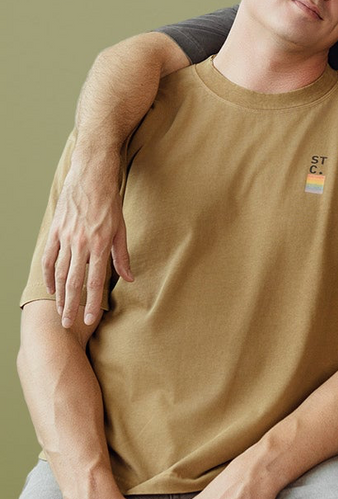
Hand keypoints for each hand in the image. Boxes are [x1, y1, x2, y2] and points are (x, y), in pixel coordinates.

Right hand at [42, 152, 132, 328]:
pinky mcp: (55, 229)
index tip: (90, 319)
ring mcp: (65, 236)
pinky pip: (49, 257)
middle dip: (72, 305)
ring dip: (59, 294)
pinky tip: (50, 287)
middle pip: (74, 282)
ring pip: (60, 272)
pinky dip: (48, 273)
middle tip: (69, 325)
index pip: (95, 281)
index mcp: (99, 243)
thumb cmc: (110, 201)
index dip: (93, 303)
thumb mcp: (121, 228)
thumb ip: (122, 256)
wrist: (91, 174)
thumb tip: (128, 279)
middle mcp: (80, 242)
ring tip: (60, 311)